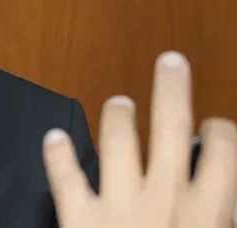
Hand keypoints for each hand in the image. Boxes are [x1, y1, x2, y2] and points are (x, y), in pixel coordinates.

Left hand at [43, 51, 236, 227]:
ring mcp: (119, 204)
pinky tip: (53, 137)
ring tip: (118, 102)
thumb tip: (217, 201)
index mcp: (205, 211)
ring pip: (118, 143)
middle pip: (171, 127)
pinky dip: (59, 155)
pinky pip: (66, 179)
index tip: (213, 124)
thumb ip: (213, 217)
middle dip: (171, 89)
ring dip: (118, 117)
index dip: (220, 131)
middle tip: (170, 61)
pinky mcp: (80, 219)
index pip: (222, 151)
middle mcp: (163, 197)